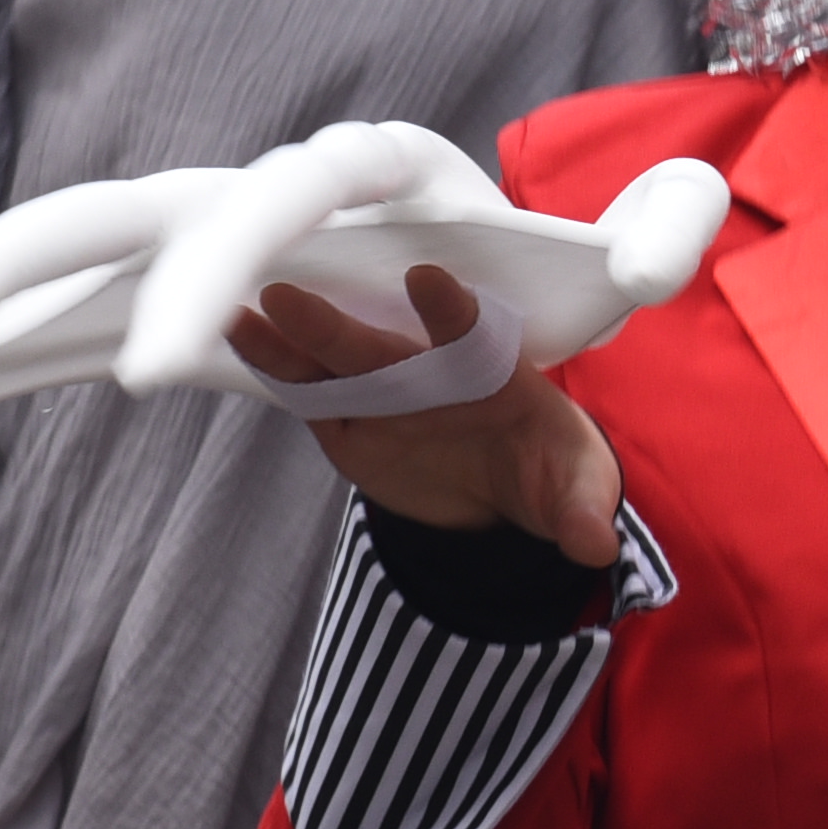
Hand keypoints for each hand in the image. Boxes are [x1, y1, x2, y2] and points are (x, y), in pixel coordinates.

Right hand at [231, 269, 623, 568]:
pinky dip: (269, 364)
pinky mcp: (343, 415)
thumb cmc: (546, 468)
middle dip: (333, 324)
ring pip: (326, 360)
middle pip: (376, 345)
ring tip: (238, 313)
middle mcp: (427, 368)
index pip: (471, 334)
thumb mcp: (573, 491)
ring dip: (286, 338)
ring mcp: (380, 389)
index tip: (429, 281)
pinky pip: (303, 388)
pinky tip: (231, 335)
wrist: (500, 486)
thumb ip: (581, 513)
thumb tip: (596, 547)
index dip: (450, 310)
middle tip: (286, 294)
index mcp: (490, 372)